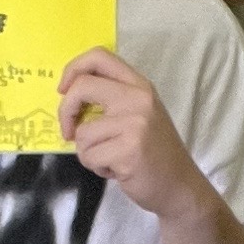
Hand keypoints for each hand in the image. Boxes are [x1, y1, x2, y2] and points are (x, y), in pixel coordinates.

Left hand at [55, 47, 212, 221]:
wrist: (180, 186)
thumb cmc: (154, 152)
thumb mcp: (140, 113)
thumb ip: (113, 98)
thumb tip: (69, 94)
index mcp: (139, 85)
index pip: (99, 57)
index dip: (73, 69)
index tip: (64, 90)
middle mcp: (138, 99)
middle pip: (82, 87)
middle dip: (65, 112)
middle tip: (69, 131)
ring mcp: (135, 124)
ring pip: (82, 132)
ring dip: (88, 152)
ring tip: (111, 157)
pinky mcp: (128, 150)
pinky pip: (89, 156)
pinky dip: (96, 167)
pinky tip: (116, 169)